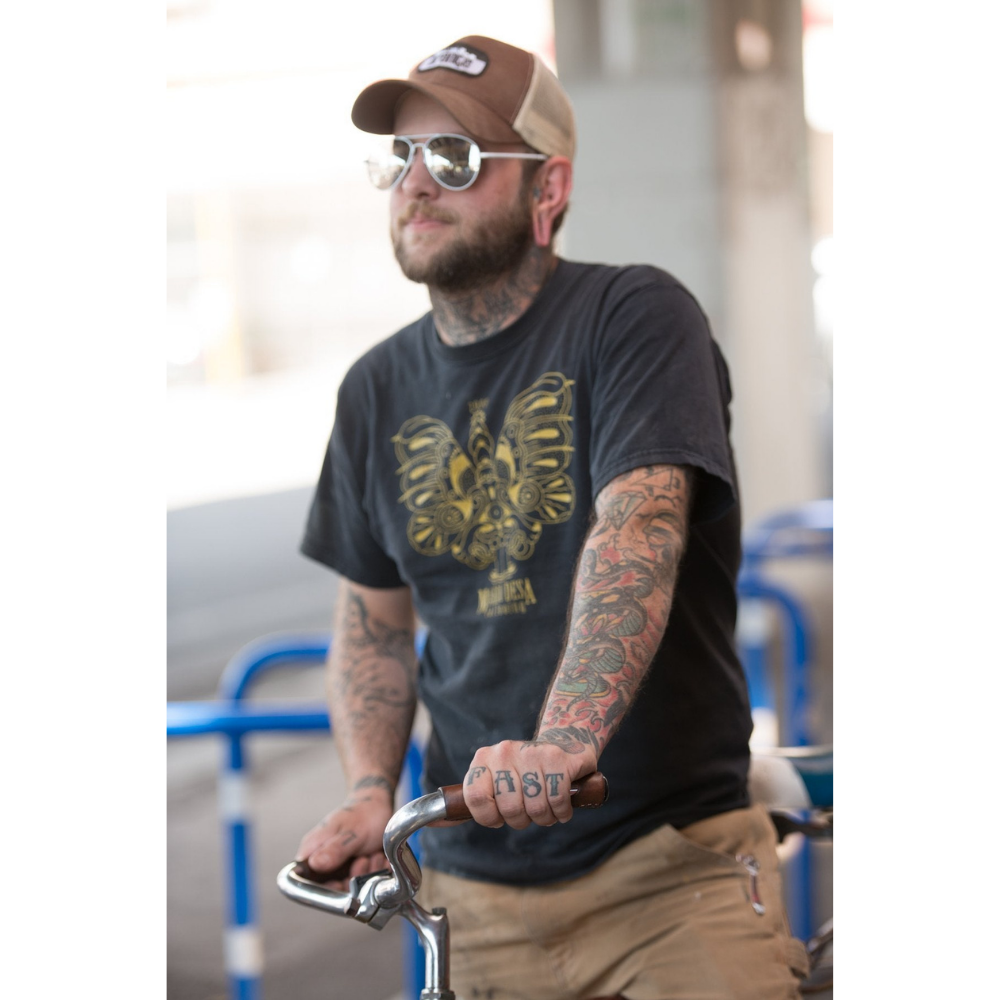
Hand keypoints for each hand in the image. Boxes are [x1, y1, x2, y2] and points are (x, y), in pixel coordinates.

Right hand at [295, 785, 393, 887]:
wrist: (379, 804)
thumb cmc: (361, 813)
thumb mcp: (351, 831)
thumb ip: (335, 849)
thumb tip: (315, 864)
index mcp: (314, 850)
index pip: (306, 880)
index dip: (323, 889)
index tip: (341, 883)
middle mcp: (325, 861)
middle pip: (333, 887)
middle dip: (352, 879)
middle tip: (364, 860)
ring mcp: (341, 866)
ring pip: (352, 886)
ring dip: (367, 873)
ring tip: (374, 854)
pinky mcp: (356, 869)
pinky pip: (366, 881)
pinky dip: (377, 872)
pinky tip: (381, 857)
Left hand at [462, 735, 597, 829]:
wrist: (564, 742)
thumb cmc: (524, 771)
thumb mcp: (495, 779)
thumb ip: (474, 799)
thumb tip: (438, 822)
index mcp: (484, 759)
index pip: (475, 798)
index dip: (488, 816)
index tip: (499, 817)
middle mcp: (505, 752)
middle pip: (509, 809)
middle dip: (522, 820)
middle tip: (528, 812)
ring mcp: (532, 753)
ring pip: (535, 808)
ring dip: (544, 817)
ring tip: (546, 808)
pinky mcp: (557, 758)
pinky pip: (557, 800)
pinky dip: (562, 811)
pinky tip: (561, 806)